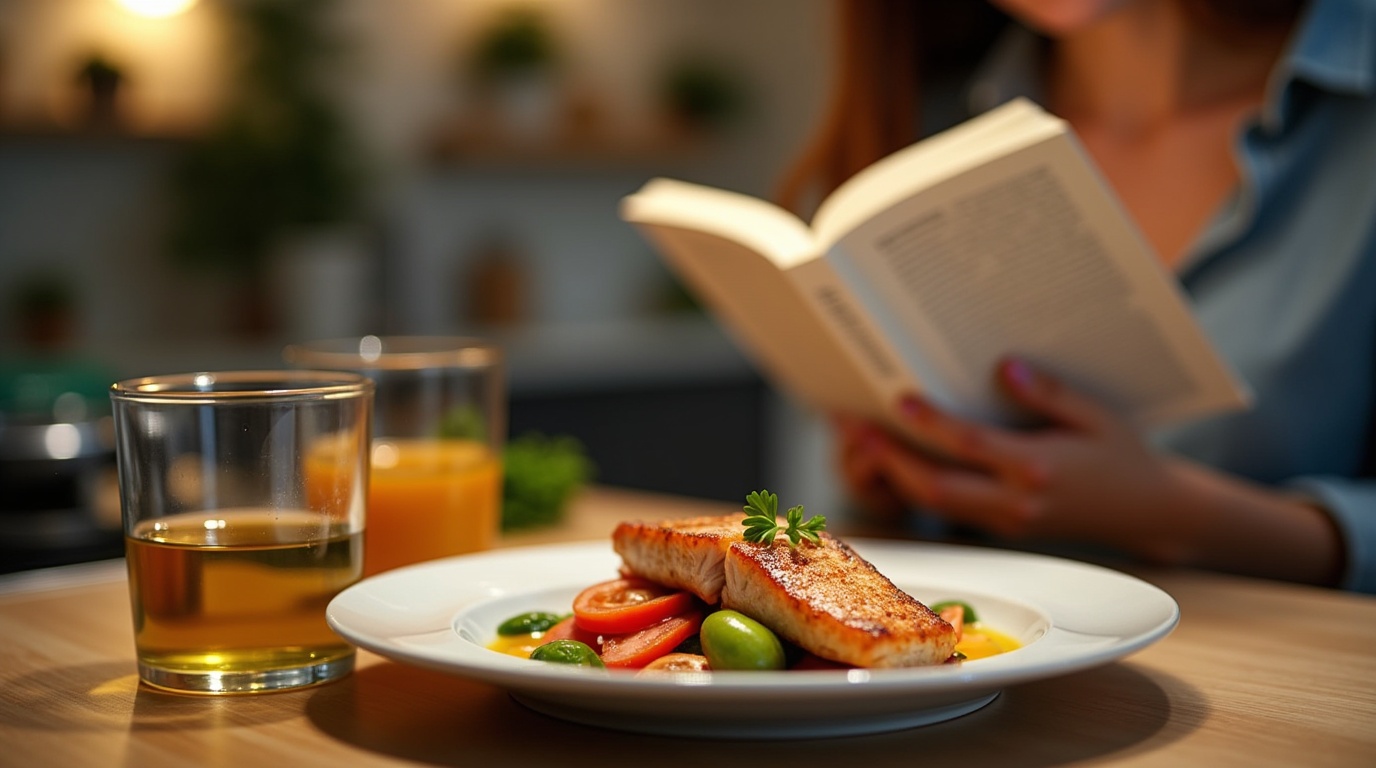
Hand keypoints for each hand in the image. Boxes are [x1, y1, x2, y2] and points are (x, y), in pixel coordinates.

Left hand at [836, 358, 1194, 560]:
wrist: (1147, 511)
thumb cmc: (1124, 455)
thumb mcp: (1098, 415)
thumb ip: (1050, 393)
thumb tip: (1003, 367)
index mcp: (1039, 470)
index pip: (972, 446)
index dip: (932, 424)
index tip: (899, 398)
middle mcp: (1016, 502)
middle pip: (937, 487)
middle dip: (890, 459)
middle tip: (853, 428)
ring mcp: (1005, 520)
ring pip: (934, 503)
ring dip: (892, 474)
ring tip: (858, 440)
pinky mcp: (1000, 526)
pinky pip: (946, 509)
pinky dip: (913, 486)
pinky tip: (890, 457)